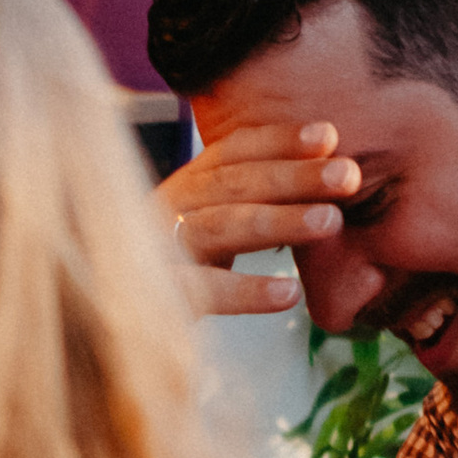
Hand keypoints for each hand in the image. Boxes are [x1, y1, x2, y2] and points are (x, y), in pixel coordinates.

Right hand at [166, 117, 356, 318]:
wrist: (109, 322)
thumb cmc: (180, 270)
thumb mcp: (212, 224)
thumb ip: (253, 200)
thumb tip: (332, 174)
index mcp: (184, 185)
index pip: (231, 153)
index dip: (278, 141)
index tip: (329, 136)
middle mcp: (166, 209)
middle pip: (232, 185)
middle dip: (294, 176)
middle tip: (348, 175)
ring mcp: (156, 252)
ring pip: (220, 228)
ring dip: (279, 221)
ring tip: (330, 222)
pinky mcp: (157, 298)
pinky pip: (204, 292)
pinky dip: (246, 291)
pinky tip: (288, 292)